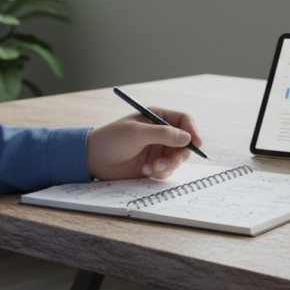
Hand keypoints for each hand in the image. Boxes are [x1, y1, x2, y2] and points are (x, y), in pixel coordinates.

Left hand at [85, 107, 202, 179]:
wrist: (92, 159)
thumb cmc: (111, 139)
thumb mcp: (137, 133)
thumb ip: (163, 134)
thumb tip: (187, 138)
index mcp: (157, 118)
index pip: (184, 121)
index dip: (192, 131)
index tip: (196, 143)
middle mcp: (161, 133)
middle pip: (185, 143)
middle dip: (179, 154)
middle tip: (170, 161)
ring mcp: (158, 150)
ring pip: (177, 159)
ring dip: (167, 165)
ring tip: (151, 167)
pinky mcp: (153, 165)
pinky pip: (167, 170)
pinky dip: (159, 172)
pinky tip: (144, 170)